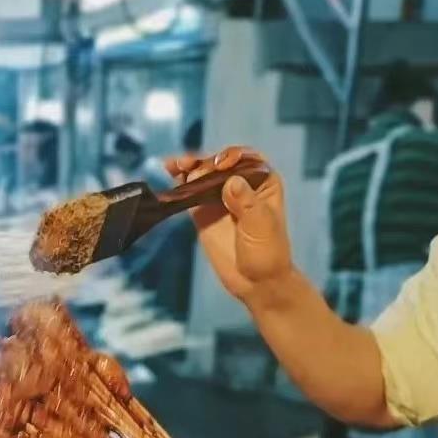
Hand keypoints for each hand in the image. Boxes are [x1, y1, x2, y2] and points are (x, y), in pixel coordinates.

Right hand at [161, 146, 292, 303]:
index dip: (232, 156)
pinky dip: (179, 182)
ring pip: (203, 174)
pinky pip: (190, 191)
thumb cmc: (267, 252)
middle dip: (205, 161)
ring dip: (189, 166)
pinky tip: (170, 172)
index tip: (220, 165)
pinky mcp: (203, 211)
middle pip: (220, 163)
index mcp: (263, 182)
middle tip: (191, 166)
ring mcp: (220, 197)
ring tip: (175, 164)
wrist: (255, 282)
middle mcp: (241, 184)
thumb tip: (230, 182)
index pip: (247, 159)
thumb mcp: (261, 225)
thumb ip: (246, 203)